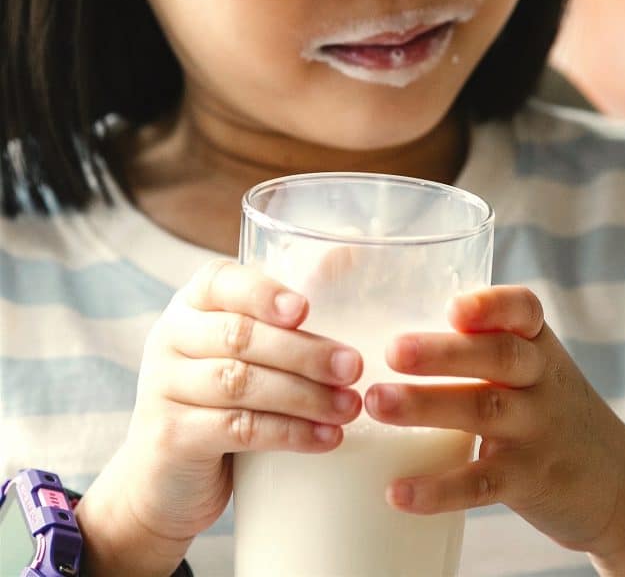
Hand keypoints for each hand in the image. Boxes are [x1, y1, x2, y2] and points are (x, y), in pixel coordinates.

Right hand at [75, 260, 362, 575]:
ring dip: (305, 396)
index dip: (263, 293)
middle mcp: (170, 339)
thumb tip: (348, 252)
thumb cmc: (220, 402)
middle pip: (239, 336)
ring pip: (241, 382)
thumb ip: (283, 315)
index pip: (221, 282)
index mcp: (191, 306)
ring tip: (350, 407)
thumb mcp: (241, 354)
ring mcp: (163, 388)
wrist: (163, 480)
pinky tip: (327, 438)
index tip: (305, 310)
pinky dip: (290, 433)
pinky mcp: (171, 437)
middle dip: (304, 351)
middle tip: (353, 367)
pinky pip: (238, 428)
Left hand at [364, 285, 624, 555]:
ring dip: (426, 406)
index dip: (491, 304)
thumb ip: (484, 349)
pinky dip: (439, 488)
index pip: (523, 310)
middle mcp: (542, 382)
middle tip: (392, 351)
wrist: (621, 486)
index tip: (453, 307)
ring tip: (376, 403)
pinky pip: (481, 483)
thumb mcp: (537, 372)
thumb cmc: (554, 416)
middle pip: (497, 356)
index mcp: (538, 348)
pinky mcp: (529, 481)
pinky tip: (398, 491)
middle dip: (443, 352)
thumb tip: (389, 329)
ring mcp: (538, 431)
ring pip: (484, 411)